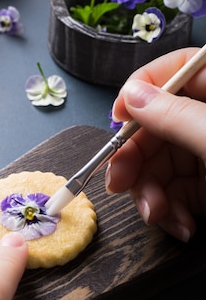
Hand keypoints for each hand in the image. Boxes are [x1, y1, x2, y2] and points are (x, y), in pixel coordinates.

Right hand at [106, 47, 205, 241]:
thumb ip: (177, 116)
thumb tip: (131, 96)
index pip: (174, 71)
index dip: (141, 91)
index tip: (118, 119)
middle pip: (156, 126)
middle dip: (136, 160)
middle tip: (120, 183)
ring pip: (159, 164)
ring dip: (150, 196)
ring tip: (159, 217)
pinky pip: (175, 193)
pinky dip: (170, 213)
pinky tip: (181, 227)